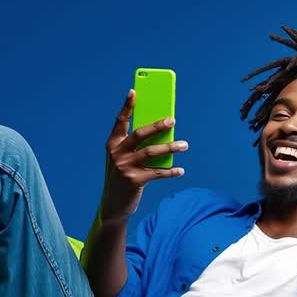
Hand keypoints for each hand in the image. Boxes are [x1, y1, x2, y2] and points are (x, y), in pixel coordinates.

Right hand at [99, 89, 188, 222]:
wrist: (113, 204)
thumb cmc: (123, 176)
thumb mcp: (124, 158)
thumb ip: (136, 146)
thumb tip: (162, 133)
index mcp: (113, 144)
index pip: (120, 121)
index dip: (127, 106)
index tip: (134, 91)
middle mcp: (117, 153)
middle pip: (140, 134)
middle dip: (157, 125)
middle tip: (172, 120)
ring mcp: (125, 167)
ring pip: (152, 152)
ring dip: (171, 147)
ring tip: (184, 145)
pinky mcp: (134, 180)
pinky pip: (157, 173)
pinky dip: (171, 171)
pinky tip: (180, 170)